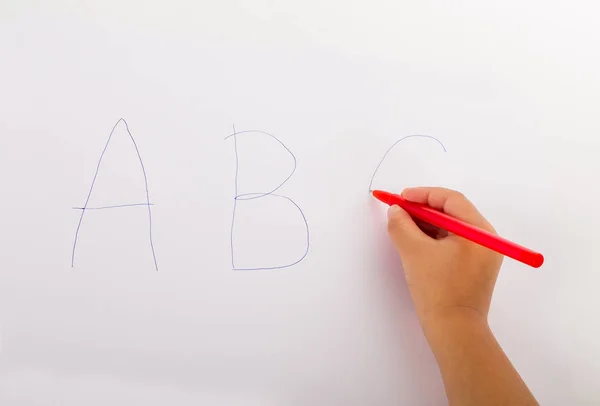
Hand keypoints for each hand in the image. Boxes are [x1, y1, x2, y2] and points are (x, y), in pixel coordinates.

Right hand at [386, 187, 502, 334]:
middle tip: (400, 211)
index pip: (451, 200)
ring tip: (404, 227)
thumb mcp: (413, 252)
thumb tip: (396, 210)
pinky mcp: (475, 268)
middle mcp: (486, 239)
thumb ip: (401, 225)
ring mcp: (483, 255)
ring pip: (452, 228)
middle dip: (423, 209)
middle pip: (452, 212)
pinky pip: (454, 243)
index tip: (400, 198)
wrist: (454, 330)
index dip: (423, 194)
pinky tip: (416, 243)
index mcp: (479, 231)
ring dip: (427, 224)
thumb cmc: (437, 289)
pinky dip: (435, 239)